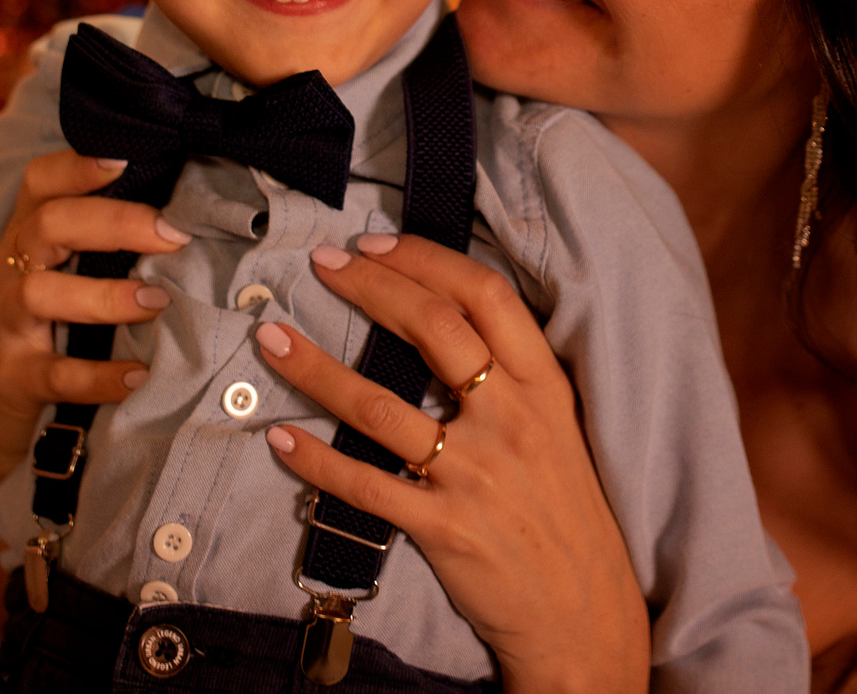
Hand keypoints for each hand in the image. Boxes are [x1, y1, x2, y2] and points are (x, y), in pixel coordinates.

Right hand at [0, 149, 190, 503]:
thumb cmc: (45, 325)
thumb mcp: (61, 272)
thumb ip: (104, 241)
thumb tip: (184, 216)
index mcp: (25, 236)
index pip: (39, 183)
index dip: (77, 165)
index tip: (126, 158)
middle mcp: (9, 270)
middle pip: (47, 225)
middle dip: (113, 222)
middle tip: (172, 235)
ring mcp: (6, 324)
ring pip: (39, 293)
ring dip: (104, 296)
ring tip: (156, 303)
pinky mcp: (12, 377)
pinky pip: (55, 373)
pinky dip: (99, 375)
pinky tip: (139, 375)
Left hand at [254, 235, 648, 693]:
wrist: (584, 612)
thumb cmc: (565, 511)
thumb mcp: (558, 428)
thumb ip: (511, 376)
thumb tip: (439, 316)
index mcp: (542, 386)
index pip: (484, 295)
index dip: (425, 259)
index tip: (375, 244)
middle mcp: (509, 418)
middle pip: (430, 327)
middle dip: (368, 286)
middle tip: (321, 265)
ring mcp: (473, 473)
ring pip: (378, 404)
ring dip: (316, 368)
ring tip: (272, 341)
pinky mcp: (442, 527)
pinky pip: (363, 484)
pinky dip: (314, 461)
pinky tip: (278, 437)